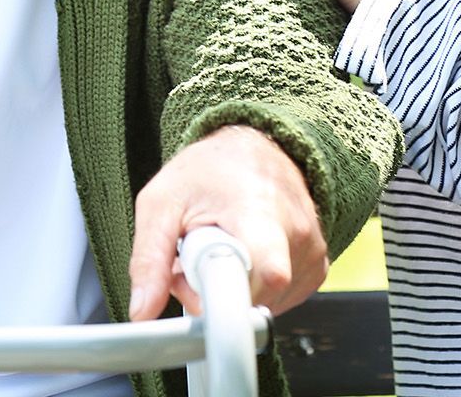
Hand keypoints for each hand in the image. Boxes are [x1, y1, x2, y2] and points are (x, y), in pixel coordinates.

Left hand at [126, 124, 326, 319]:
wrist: (257, 148)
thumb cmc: (210, 171)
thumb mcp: (161, 203)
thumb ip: (149, 260)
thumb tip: (142, 312)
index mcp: (259, 213)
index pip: (264, 275)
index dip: (228, 301)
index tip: (202, 304)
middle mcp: (294, 233)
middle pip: (253, 299)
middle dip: (216, 294)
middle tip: (195, 261)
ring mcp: (312, 253)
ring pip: (262, 304)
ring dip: (232, 291)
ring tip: (221, 251)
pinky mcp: (318, 268)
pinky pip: (279, 301)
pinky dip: (252, 290)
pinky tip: (244, 258)